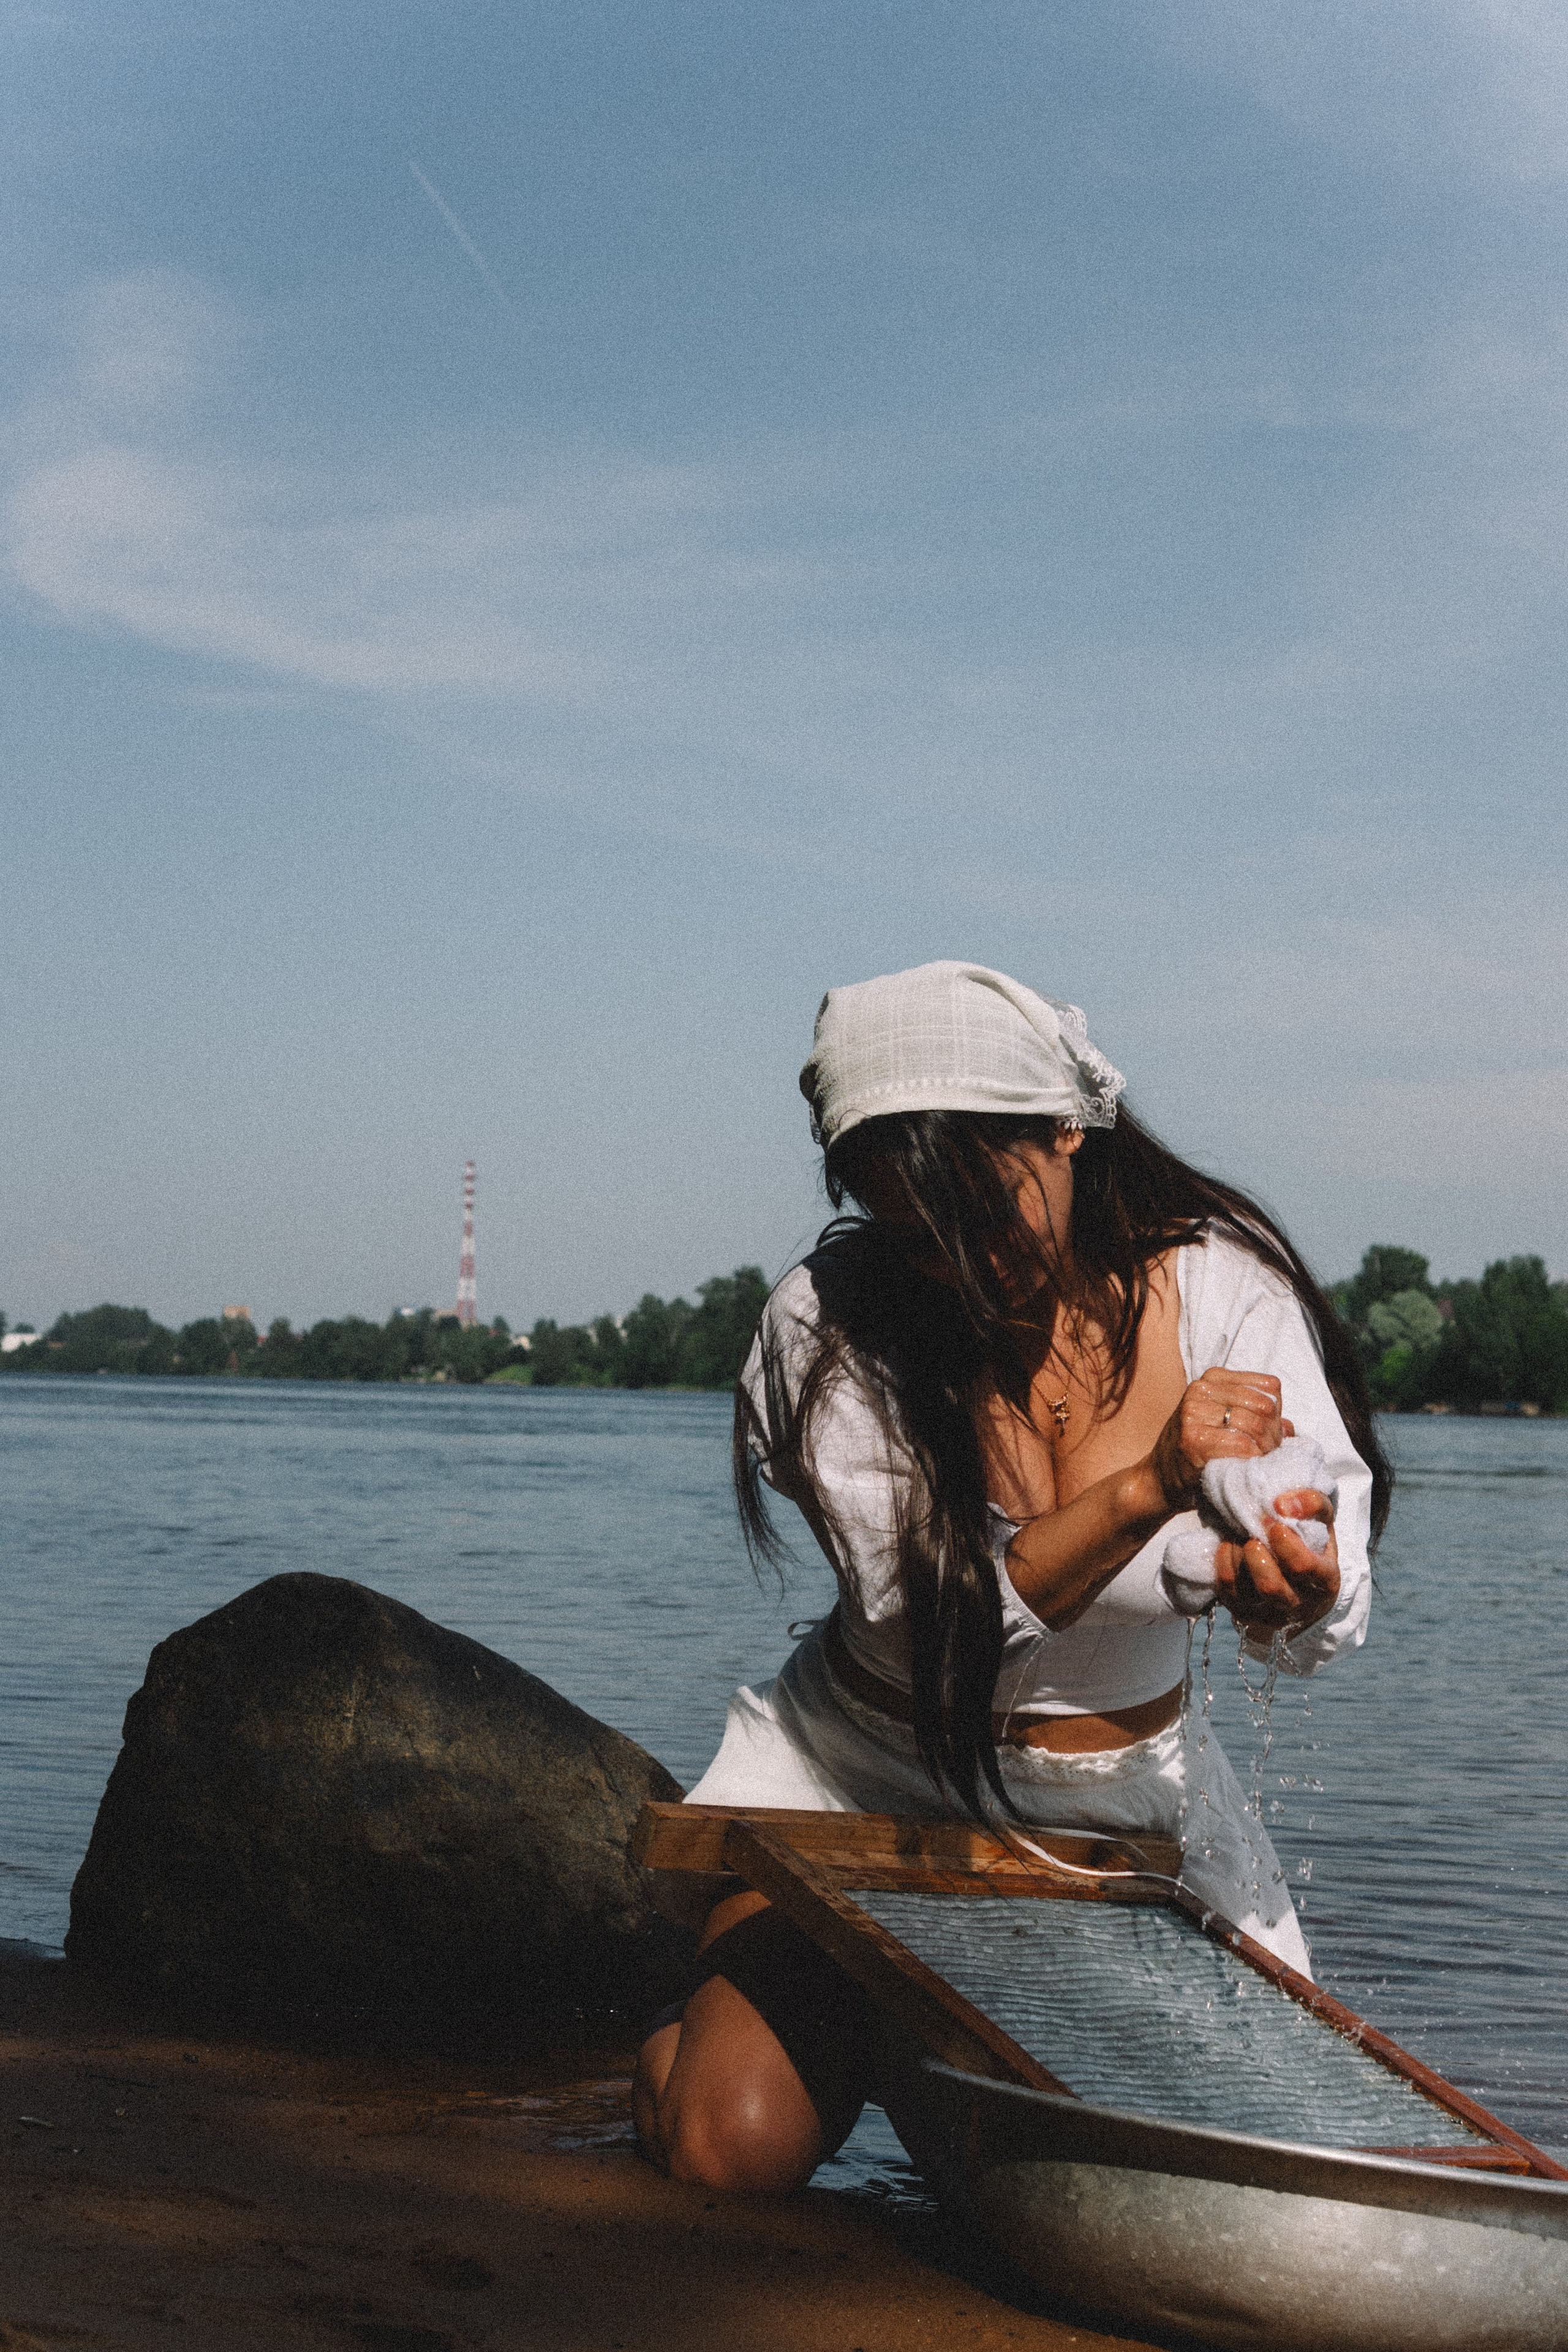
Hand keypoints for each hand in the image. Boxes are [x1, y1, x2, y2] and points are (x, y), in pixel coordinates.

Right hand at [1147, 1368, 1291, 1510]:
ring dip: (1266, 1449)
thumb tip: (1290, 1428)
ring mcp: (1193, 1412)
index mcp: (1213, 1378)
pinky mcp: (1193, 1438)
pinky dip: (1252, 1459)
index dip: (1278, 1413)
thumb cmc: (1199, 1451)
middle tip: (1270, 1453)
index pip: (1269, 1386)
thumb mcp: (1224, 1422)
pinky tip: (1247, 1467)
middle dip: (1275, 1434)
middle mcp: (1201, 1389)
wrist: (1161, 1478)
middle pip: (1265, 1405)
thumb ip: (1256, 1417)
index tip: (1271, 1434)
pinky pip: (1241, 1445)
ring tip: (1261, 1461)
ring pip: (1255, 1425)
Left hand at [1213, 1489, 1339, 1639]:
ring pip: (1245, 1590)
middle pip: (1270, 1586)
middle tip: (1253, 1531)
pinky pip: (1227, 1590)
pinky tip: (1230, 1545)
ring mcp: (1269, 1613)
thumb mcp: (1322, 1522)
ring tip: (1242, 1536)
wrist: (1302, 1582)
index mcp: (1324, 1581)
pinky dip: (1224, 1562)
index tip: (1274, 1523)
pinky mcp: (1245, 1613)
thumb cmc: (1312, 1546)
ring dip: (1238, 1555)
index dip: (1284, 1543)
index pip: (1303, 1567)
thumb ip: (1313, 1504)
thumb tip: (1283, 1505)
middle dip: (1257, 1553)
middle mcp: (1298, 1604)